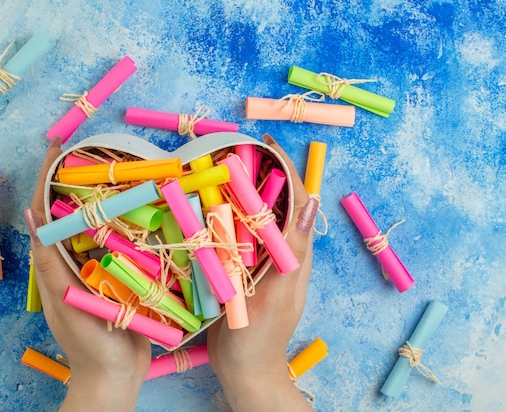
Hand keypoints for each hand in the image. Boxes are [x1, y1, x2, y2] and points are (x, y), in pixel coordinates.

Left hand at [24, 137, 150, 411]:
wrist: (117, 375)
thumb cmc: (87, 342)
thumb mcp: (65, 301)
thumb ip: (50, 262)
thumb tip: (30, 216)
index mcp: (56, 262)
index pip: (45, 210)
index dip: (48, 176)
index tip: (56, 146)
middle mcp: (76, 257)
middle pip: (75, 209)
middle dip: (80, 178)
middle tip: (95, 148)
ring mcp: (100, 265)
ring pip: (102, 221)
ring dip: (110, 195)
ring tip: (124, 167)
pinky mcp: (123, 275)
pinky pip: (126, 241)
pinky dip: (133, 221)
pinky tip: (148, 205)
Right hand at [207, 134, 316, 411]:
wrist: (245, 369)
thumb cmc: (262, 336)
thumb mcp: (280, 293)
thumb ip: (294, 249)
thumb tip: (310, 201)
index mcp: (294, 252)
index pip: (295, 199)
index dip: (284, 168)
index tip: (266, 143)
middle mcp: (279, 251)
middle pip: (272, 202)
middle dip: (257, 172)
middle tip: (231, 150)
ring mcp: (259, 260)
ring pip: (251, 216)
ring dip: (236, 192)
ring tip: (215, 170)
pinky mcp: (240, 270)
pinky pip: (233, 235)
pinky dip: (221, 217)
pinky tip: (203, 209)